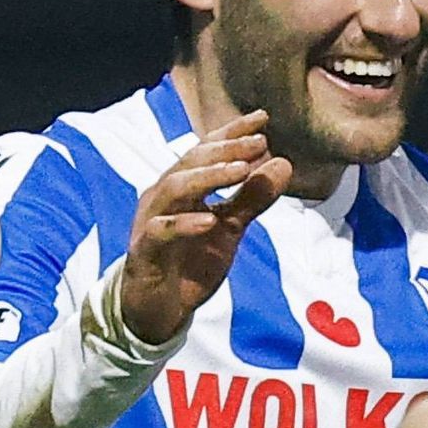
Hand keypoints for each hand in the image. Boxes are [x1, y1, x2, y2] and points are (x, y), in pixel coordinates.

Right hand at [104, 116, 289, 347]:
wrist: (159, 309)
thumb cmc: (188, 262)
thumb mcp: (229, 229)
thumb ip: (252, 198)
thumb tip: (284, 164)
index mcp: (182, 186)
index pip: (205, 150)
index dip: (231, 132)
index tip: (262, 118)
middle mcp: (163, 196)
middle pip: (190, 162)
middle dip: (225, 150)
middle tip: (259, 143)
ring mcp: (150, 221)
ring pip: (174, 188)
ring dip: (208, 177)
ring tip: (241, 171)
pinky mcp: (144, 251)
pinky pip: (161, 231)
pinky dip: (185, 224)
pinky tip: (210, 221)